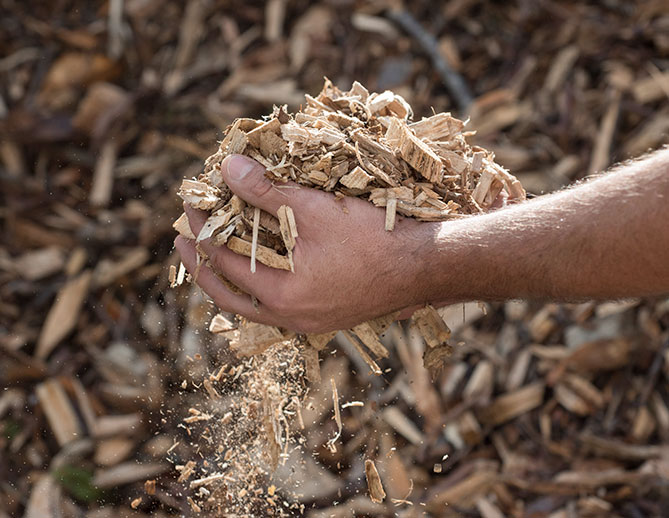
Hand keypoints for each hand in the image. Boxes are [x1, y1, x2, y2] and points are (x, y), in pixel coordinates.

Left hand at [174, 154, 431, 332]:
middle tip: (182, 243)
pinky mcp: (328, 317)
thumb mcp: (314, 209)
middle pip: (229, 297)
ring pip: (254, 307)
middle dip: (202, 266)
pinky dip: (260, 287)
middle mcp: (291, 318)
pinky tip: (263, 269)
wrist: (424, 267)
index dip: (201, 232)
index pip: (223, 262)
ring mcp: (310, 322)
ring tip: (216, 256)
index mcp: (281, 296)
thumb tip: (229, 168)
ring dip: (231, 279)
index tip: (189, 208)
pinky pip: (278, 307)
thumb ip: (267, 190)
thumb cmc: (372, 238)